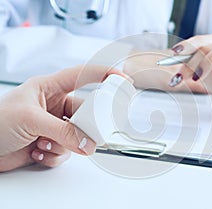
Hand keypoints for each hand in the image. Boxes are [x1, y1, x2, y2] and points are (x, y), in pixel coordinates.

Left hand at [0, 65, 127, 171]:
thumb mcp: (30, 120)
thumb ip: (62, 131)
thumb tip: (88, 143)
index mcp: (49, 87)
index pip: (83, 75)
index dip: (105, 74)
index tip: (123, 81)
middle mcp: (54, 105)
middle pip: (86, 113)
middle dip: (85, 127)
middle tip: (85, 135)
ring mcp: (54, 125)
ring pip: (78, 135)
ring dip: (64, 144)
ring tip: (44, 144)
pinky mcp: (51, 143)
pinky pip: (66, 150)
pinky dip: (54, 155)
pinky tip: (37, 152)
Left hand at [124, 33, 211, 108]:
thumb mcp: (203, 75)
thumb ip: (190, 71)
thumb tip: (172, 75)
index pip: (197, 42)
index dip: (184, 47)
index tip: (172, 54)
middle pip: (207, 45)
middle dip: (191, 61)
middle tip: (181, 76)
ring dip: (208, 62)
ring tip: (199, 77)